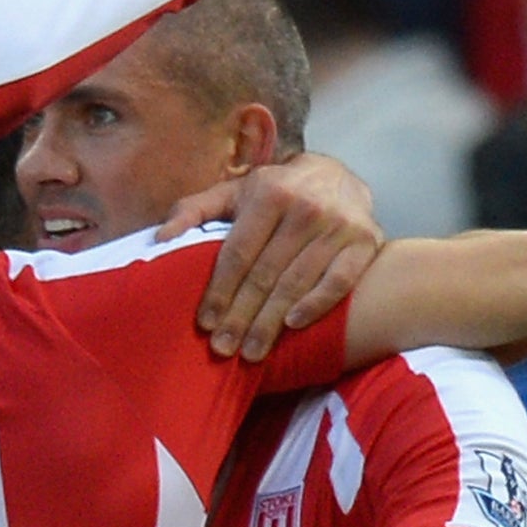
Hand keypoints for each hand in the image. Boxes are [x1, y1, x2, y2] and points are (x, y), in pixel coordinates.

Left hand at [158, 153, 382, 359]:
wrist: (338, 175)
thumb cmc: (274, 191)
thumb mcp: (233, 192)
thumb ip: (194, 210)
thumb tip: (160, 239)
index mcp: (269, 193)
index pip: (238, 253)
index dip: (220, 291)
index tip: (205, 324)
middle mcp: (306, 207)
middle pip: (265, 274)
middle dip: (241, 316)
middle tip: (224, 349)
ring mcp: (339, 225)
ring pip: (297, 282)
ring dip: (272, 322)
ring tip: (251, 351)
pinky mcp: (366, 241)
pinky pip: (339, 281)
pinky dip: (316, 304)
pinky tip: (293, 325)